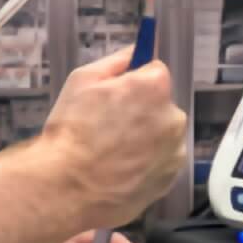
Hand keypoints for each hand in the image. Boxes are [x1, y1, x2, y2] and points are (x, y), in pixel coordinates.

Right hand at [38, 47, 187, 229]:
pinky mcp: (169, 180)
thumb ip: (116, 62)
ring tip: (112, 153)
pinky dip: (146, 165)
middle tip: (109, 127)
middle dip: (141, 112)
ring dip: (145, 140)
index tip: (118, 93)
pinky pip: (160, 164)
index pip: (154, 72)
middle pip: (161, 106)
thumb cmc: (72, 133)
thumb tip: (134, 54)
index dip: (133, 82)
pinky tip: (120, 170)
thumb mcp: (83, 80)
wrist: (69, 189)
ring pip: (162, 137)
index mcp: (155, 88)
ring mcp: (174, 153)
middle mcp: (173, 118)